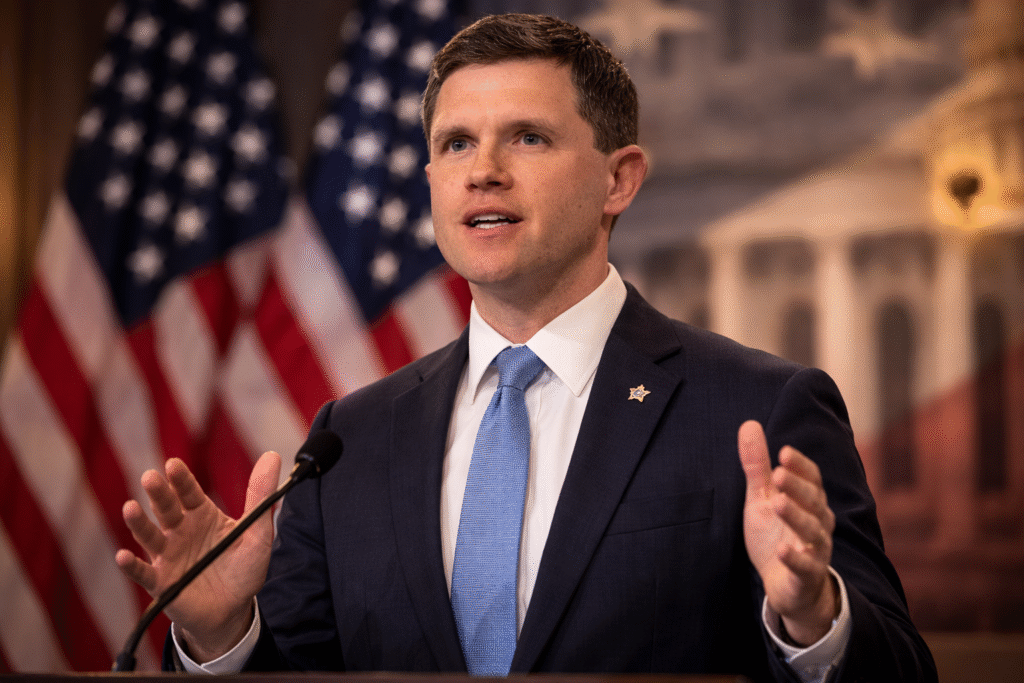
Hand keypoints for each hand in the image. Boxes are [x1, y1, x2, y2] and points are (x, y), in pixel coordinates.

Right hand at [115, 451, 281, 661]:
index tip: (173, 464)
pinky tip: (123, 556)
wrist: (234, 610)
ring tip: (129, 508)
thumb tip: (272, 455)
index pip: (189, 492)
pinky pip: (143, 573)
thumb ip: (260, 495)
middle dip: (158, 493)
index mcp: (202, 515)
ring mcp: (168, 556)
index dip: (181, 479)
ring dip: (139, 523)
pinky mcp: (162, 583)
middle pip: (167, 509)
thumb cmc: (243, 568)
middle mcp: (180, 531)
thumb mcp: (257, 532)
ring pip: (150, 536)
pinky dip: (131, 566)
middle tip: (150, 477)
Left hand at [738, 420, 838, 645]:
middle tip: (777, 473)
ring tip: (778, 503)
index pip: (812, 479)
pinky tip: (781, 551)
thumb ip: (756, 467)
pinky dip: (795, 559)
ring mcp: (815, 550)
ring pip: (813, 532)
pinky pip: (806, 567)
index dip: (800, 466)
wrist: (785, 585)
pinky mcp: (806, 576)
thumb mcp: (761, 499)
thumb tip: (749, 424)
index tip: (782, 452)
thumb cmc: (775, 536)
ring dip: (796, 517)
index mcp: (809, 502)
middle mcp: (818, 523)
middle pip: (814, 502)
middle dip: (797, 487)